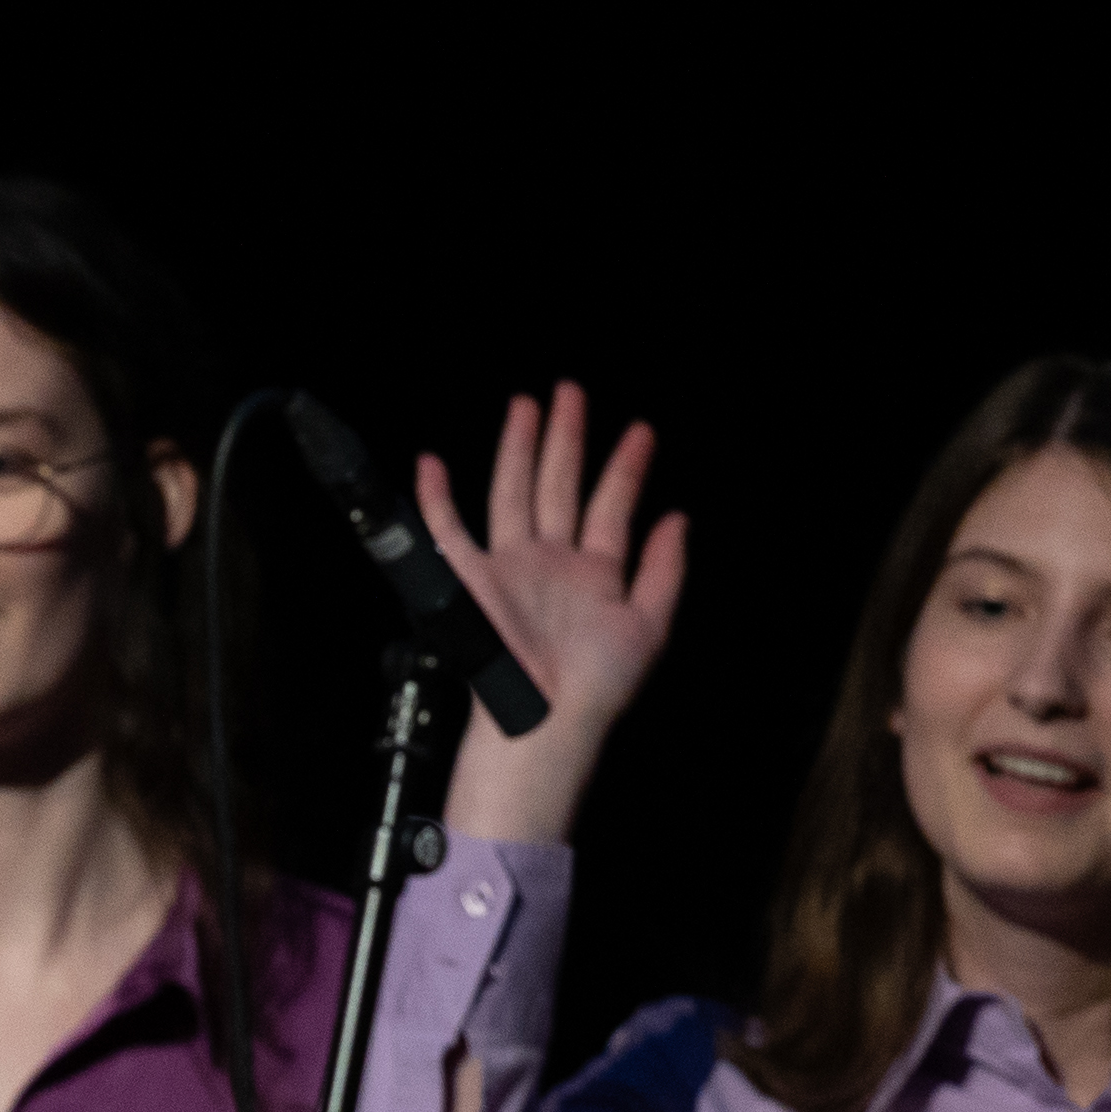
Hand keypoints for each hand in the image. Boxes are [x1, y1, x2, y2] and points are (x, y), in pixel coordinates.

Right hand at [422, 383, 687, 846]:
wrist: (545, 719)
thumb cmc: (595, 686)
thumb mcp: (650, 624)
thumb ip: (665, 570)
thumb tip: (679, 519)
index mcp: (593, 571)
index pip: (612, 504)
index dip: (628, 467)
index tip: (641, 432)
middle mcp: (550, 562)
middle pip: (559, 484)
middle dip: (567, 438)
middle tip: (572, 392)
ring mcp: (509, 567)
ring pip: (512, 492)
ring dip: (518, 448)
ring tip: (527, 406)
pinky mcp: (471, 581)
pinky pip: (447, 531)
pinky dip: (434, 499)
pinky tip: (431, 464)